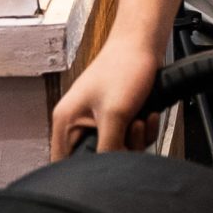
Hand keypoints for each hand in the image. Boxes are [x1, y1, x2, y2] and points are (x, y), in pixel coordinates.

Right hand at [49, 31, 164, 158]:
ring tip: (140, 118)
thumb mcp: (115, 113)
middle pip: (96, 157)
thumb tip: (108, 170)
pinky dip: (143, 129)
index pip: (64, 164)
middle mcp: (79, 122)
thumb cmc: (124, 65)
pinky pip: (130, 136)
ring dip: (136, 138)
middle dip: (120, 148)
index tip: (107, 165)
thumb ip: (108, 146)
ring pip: (117, 147)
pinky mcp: (119, 114)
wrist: (145, 41)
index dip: (85, 171)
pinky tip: (148, 114)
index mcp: (67, 122)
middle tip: (130, 131)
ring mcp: (100, 118)